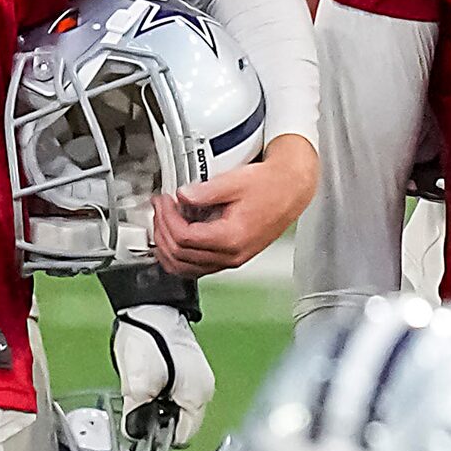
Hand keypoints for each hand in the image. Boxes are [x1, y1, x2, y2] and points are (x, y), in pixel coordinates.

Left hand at [112, 306, 214, 447]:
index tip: (141, 427)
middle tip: (137, 404)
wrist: (149, 307)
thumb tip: (134, 433)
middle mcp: (204, 390)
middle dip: (157, 419)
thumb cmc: (147, 338)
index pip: (181, 436)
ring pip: (175, 407)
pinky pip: (174, 392)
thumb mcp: (135, 385)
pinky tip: (147, 380)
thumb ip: (137, 414)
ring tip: (141, 388)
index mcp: (198, 397)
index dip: (159, 436)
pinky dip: (159, 392)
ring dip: (157, 405)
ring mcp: (198, 378)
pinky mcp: (188, 369)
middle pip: (180, 422)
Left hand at [155, 133, 315, 276]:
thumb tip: (181, 197)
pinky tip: (174, 241)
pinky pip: (196, 268)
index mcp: (232, 237)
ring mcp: (232, 259)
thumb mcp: (233, 182)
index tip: (164, 202)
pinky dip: (180, 258)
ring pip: (186, 268)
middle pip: (181, 256)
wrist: (291, 190)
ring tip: (163, 225)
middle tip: (160, 209)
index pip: (184, 238)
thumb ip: (203, 192)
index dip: (167, 218)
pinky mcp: (232, 257)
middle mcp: (232, 255)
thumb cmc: (270, 186)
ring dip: (167, 249)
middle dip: (163, 231)